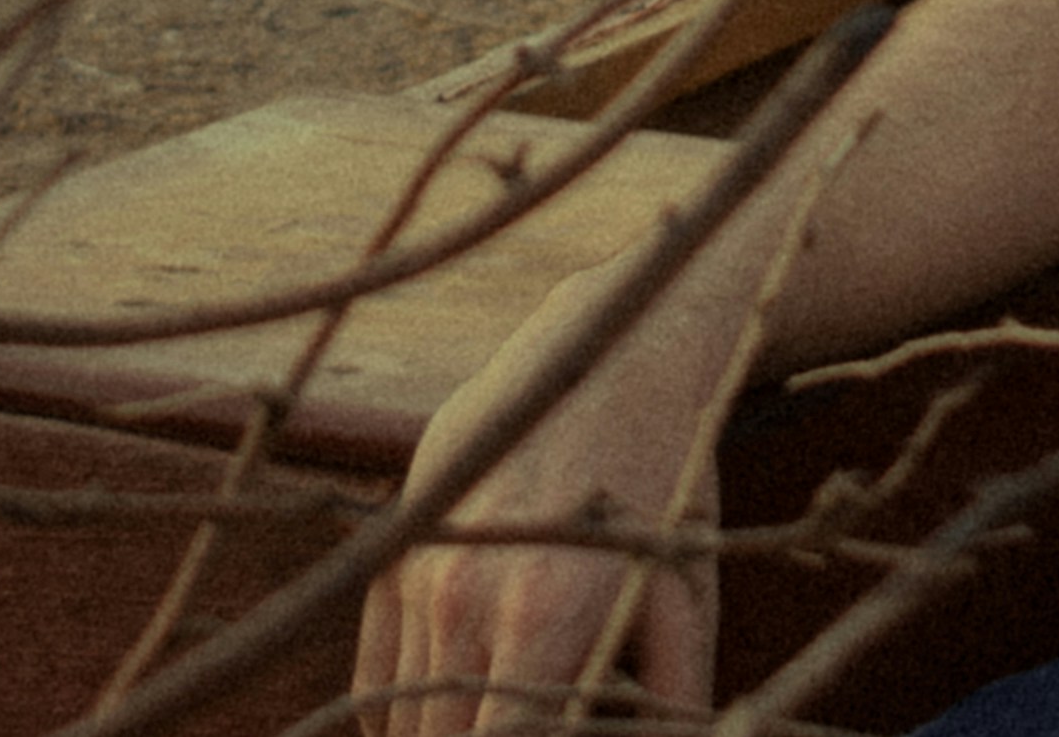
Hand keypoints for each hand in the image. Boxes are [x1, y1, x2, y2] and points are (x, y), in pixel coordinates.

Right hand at [351, 282, 730, 736]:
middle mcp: (465, 598)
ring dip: (438, 733)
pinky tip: (449, 714)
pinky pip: (371, 674)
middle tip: (526, 727)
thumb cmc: (663, 482)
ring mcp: (419, 574)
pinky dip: (398, 711)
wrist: (606, 359)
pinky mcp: (395, 556)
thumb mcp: (687, 591)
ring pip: (399, 716)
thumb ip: (672, 695)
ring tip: (495, 720)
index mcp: (546, 615)